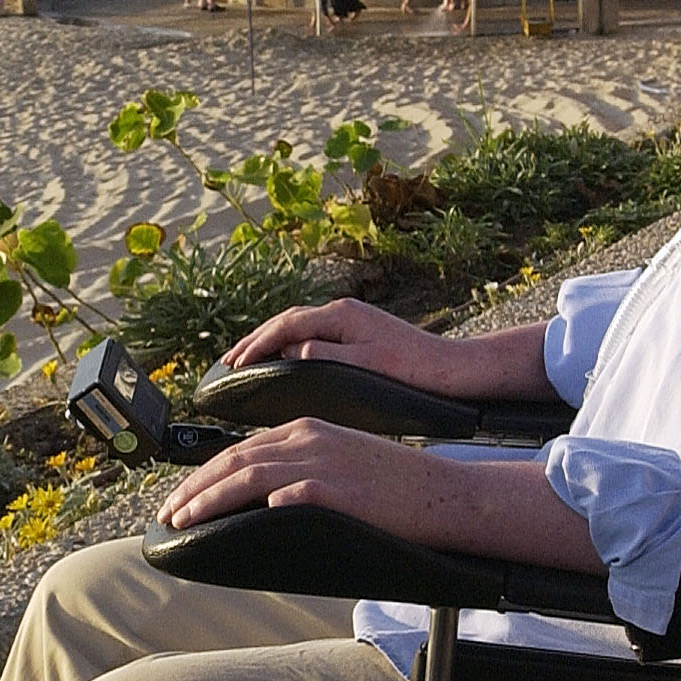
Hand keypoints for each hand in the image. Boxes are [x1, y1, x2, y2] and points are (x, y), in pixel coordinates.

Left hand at [158, 417, 438, 534]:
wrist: (444, 492)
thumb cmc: (395, 487)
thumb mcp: (341, 462)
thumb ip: (300, 471)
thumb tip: (262, 498)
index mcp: (307, 429)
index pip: (239, 450)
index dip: (202, 475)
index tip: (179, 498)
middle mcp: (309, 438)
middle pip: (233, 459)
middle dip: (191, 488)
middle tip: (166, 514)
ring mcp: (324, 461)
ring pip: (247, 475)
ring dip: (206, 500)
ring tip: (181, 521)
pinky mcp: (340, 489)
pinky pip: (290, 494)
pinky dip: (258, 503)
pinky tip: (235, 520)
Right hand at [225, 299, 464, 392]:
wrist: (451, 368)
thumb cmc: (414, 370)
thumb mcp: (366, 366)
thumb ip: (325, 356)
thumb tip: (291, 351)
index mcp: (342, 315)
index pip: (286, 326)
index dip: (257, 345)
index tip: (235, 364)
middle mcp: (343, 310)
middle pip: (287, 320)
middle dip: (255, 339)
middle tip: (228, 362)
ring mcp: (350, 317)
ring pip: (298, 324)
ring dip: (270, 339)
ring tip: (247, 358)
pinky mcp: (357, 329)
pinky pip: (311, 332)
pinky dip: (289, 342)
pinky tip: (284, 357)